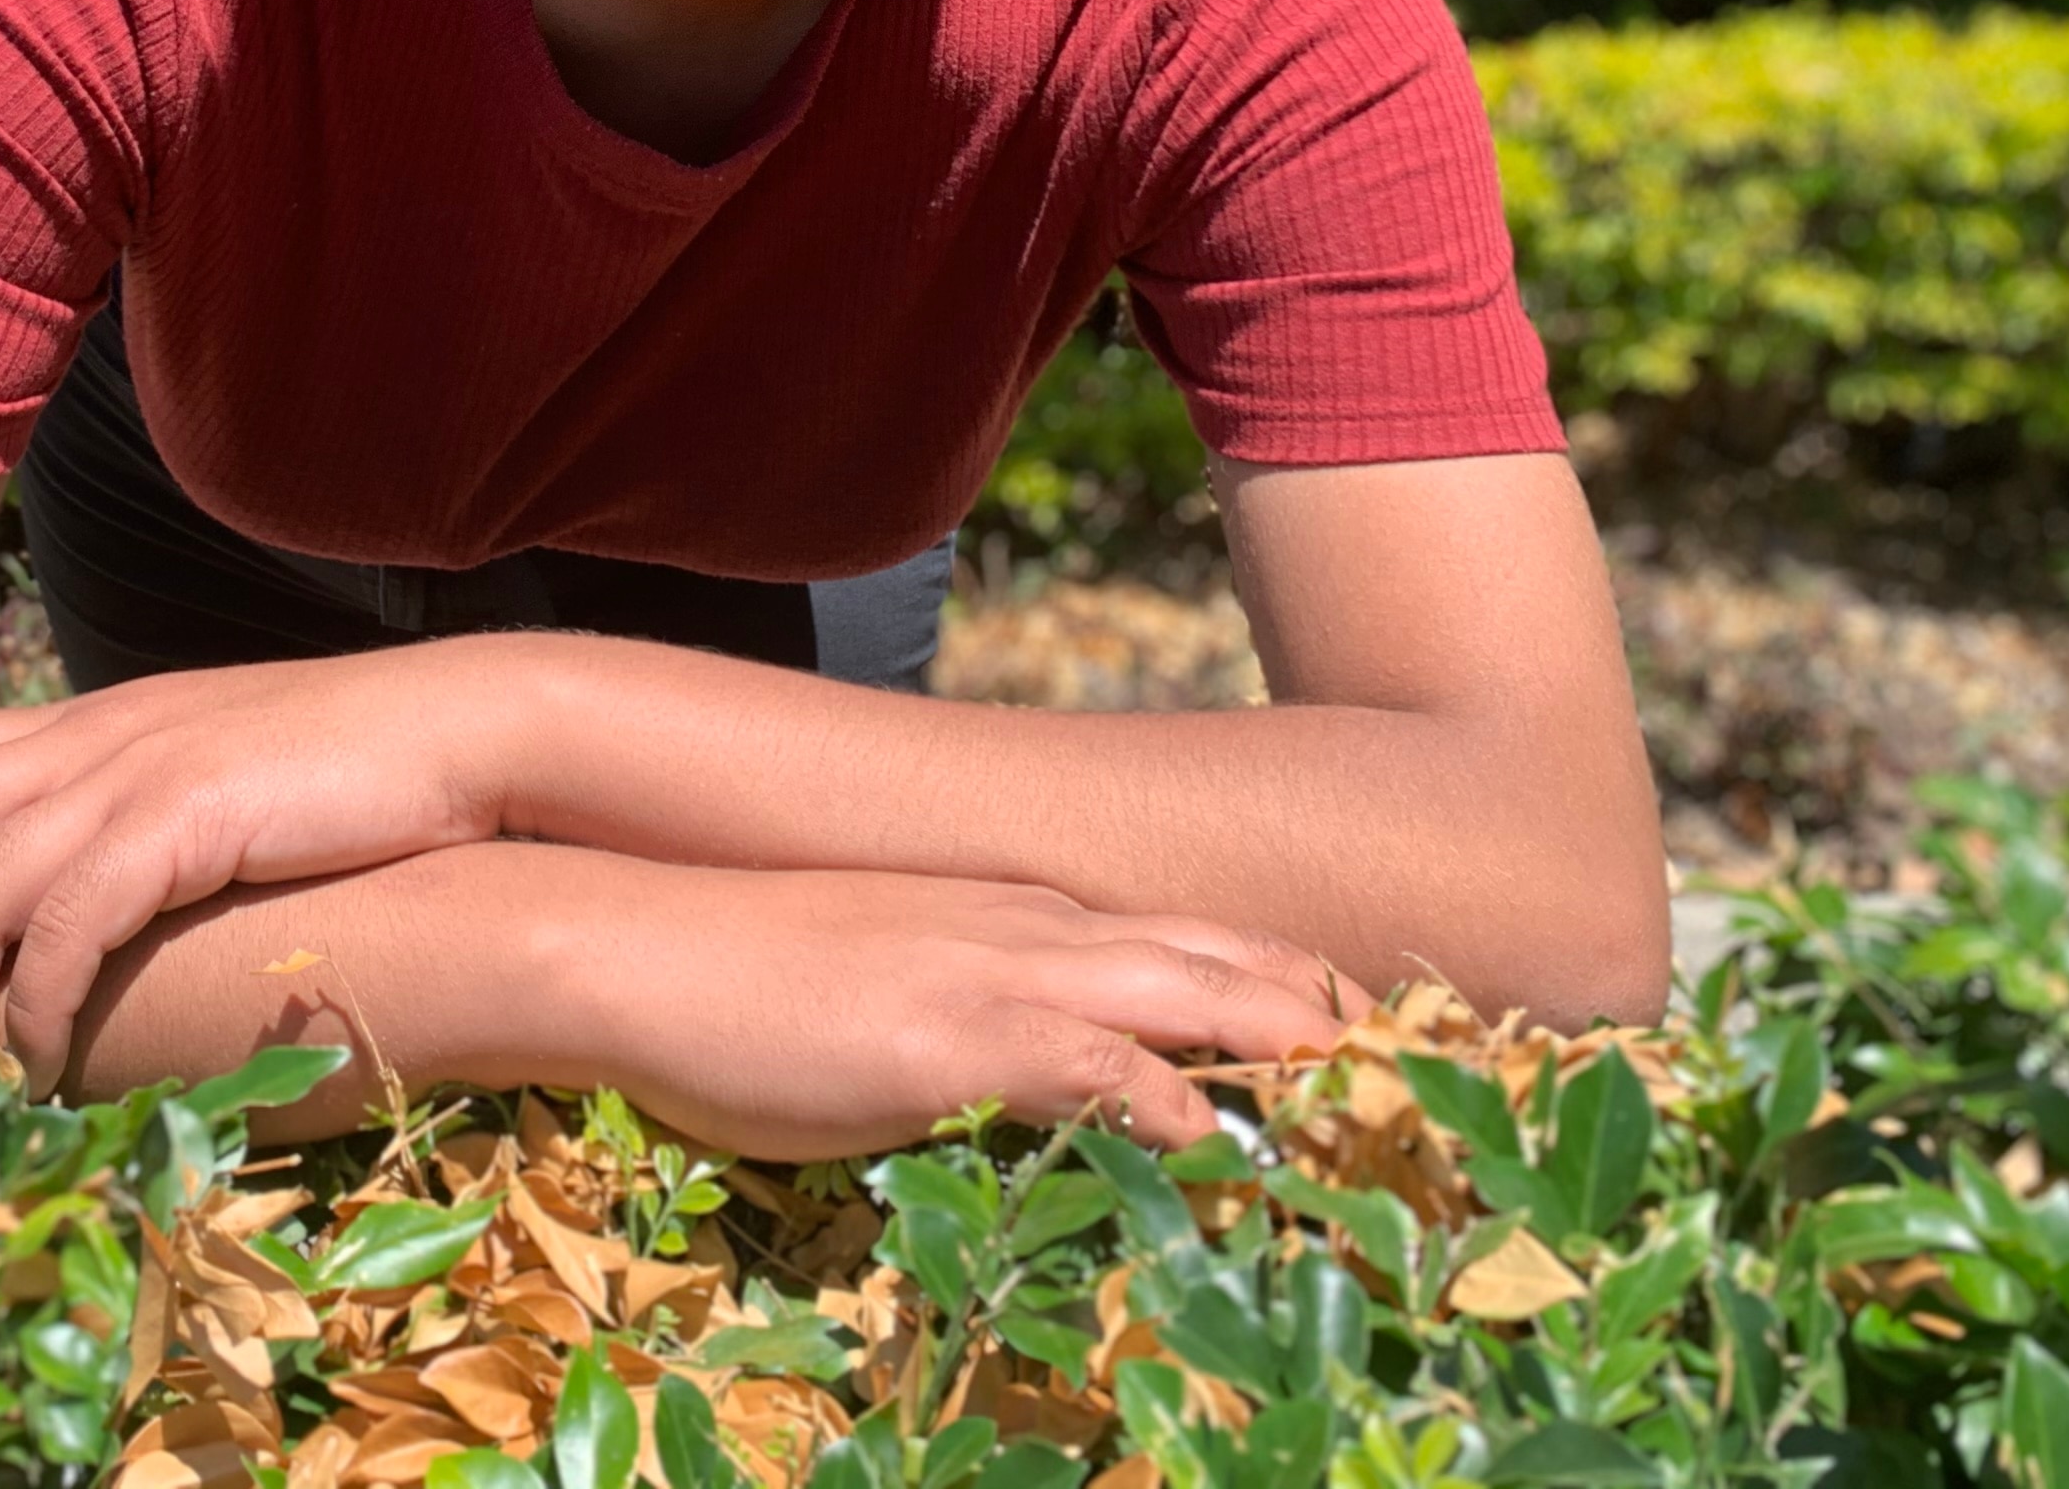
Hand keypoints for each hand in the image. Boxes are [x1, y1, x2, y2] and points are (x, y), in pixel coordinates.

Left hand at [0, 640, 527, 1083]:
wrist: (459, 734)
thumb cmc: (344, 773)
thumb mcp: (206, 780)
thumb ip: (125, 814)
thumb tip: (69, 889)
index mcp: (84, 723)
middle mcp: (85, 737)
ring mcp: (129, 770)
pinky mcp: (179, 815)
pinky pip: (68, 922)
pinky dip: (37, 1002)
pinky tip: (34, 1064)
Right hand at [550, 861, 1346, 1159]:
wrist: (629, 940)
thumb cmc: (735, 989)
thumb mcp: (879, 1006)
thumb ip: (964, 1042)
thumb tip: (1012, 1103)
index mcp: (1027, 922)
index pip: (1194, 949)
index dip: (1290, 996)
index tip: (1373, 1052)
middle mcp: (1040, 928)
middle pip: (1233, 958)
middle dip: (1336, 1018)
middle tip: (1438, 1082)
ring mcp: (1007, 969)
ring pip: (1201, 992)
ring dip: (1298, 1048)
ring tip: (1392, 1107)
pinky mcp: (963, 1030)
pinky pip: (1109, 1067)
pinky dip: (1186, 1104)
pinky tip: (1241, 1146)